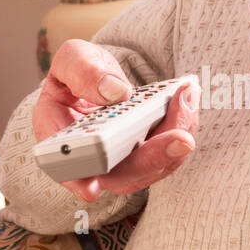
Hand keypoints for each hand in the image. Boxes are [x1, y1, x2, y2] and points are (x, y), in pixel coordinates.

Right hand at [33, 38, 199, 203]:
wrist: (99, 77)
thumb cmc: (79, 73)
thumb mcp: (73, 60)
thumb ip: (83, 71)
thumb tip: (115, 92)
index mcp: (61, 140)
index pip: (65, 169)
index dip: (77, 182)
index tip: (90, 189)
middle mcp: (94, 160)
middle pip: (122, 173)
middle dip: (153, 158)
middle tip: (181, 138)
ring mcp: (124, 161)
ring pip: (152, 166)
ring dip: (175, 137)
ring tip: (187, 99)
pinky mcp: (147, 153)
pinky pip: (168, 151)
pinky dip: (181, 127)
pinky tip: (188, 98)